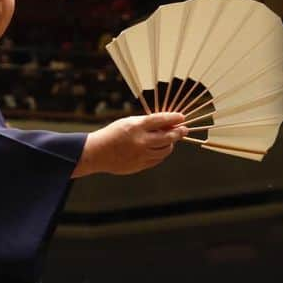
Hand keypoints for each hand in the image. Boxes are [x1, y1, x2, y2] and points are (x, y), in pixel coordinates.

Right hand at [72, 112, 187, 177]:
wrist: (98, 153)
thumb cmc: (113, 134)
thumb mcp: (128, 122)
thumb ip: (146, 124)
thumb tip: (166, 124)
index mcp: (137, 127)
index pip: (160, 120)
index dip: (173, 118)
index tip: (182, 117)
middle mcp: (141, 141)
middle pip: (168, 137)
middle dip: (178, 133)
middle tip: (184, 130)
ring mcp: (142, 155)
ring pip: (165, 150)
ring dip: (170, 143)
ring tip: (171, 139)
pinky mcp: (141, 165)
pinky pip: (158, 159)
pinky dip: (162, 153)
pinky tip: (161, 148)